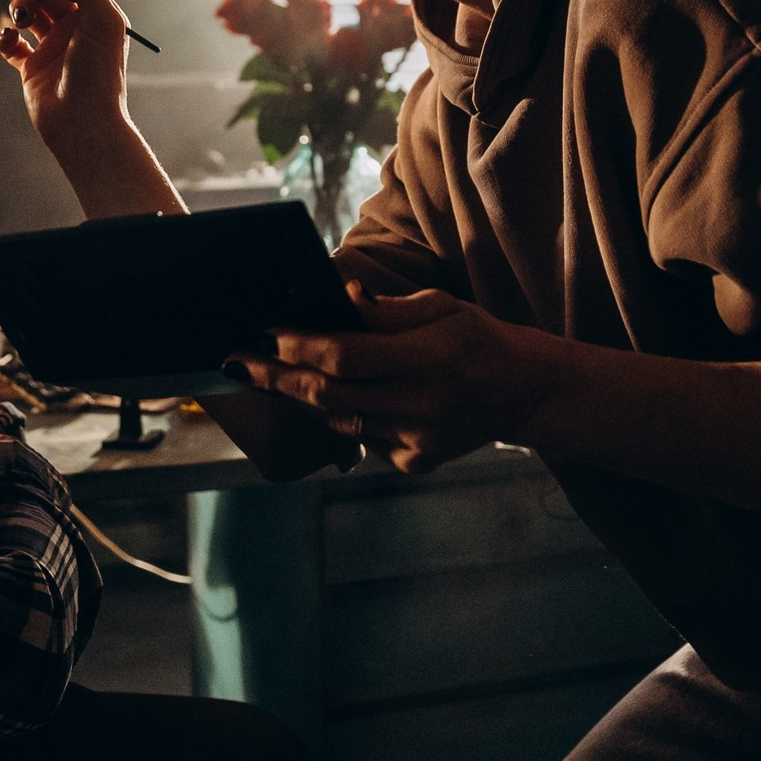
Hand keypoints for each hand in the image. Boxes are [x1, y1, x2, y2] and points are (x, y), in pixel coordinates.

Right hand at [0, 0, 130, 148]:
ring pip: (29, 13)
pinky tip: (10, 41)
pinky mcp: (32, 68)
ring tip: (22, 17)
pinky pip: (12, 43)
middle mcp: (76, 30)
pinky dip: (5, 37)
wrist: (82, 122)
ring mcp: (53, 48)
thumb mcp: (104, 21)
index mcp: (97, 16)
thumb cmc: (98, 73)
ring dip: (20, 7)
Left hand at [227, 284, 564, 474]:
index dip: (299, 346)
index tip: (264, 332)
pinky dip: (339, 415)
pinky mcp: (412, 462)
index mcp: (429, 360)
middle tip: (237, 361)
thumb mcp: (442, 307)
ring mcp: (415, 441)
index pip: (345, 357)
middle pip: (328, 396)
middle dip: (275, 377)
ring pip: (337, 420)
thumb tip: (340, 297)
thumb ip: (389, 310)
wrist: (522, 392)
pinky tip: (326, 397)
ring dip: (297, 398)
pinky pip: (359, 438)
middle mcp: (420, 407)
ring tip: (264, 375)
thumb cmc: (477, 339)